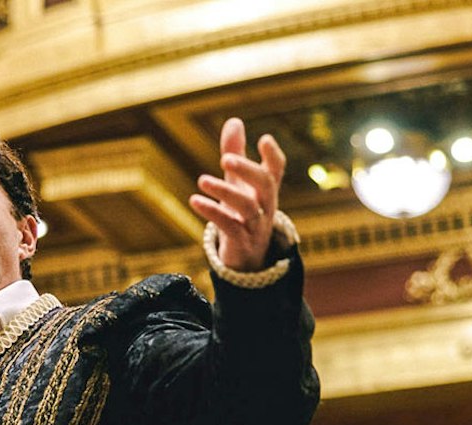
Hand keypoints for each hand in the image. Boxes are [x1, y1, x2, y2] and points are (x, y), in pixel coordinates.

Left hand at [189, 117, 285, 273]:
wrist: (247, 256)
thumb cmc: (243, 212)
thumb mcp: (238, 183)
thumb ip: (235, 152)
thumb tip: (234, 120)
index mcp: (266, 189)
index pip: (276, 169)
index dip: (273, 155)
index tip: (264, 139)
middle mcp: (265, 205)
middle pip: (265, 184)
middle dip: (247, 170)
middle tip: (225, 158)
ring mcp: (255, 225)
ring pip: (247, 207)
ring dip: (225, 192)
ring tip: (201, 180)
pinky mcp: (241, 241)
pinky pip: (229, 226)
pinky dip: (212, 212)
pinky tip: (195, 200)